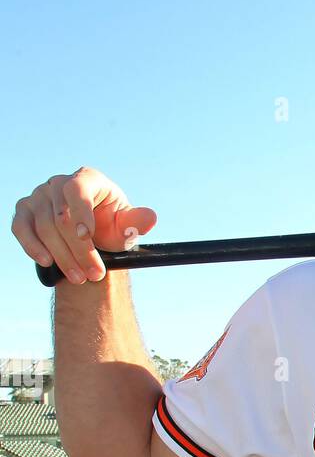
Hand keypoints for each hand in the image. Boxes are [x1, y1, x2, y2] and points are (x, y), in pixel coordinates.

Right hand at [11, 167, 156, 282]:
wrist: (91, 236)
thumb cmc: (111, 226)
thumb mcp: (126, 226)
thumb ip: (136, 222)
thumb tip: (150, 218)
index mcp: (87, 179)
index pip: (77, 190)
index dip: (81, 214)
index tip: (88, 238)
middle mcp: (59, 183)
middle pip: (61, 216)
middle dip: (79, 249)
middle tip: (94, 274)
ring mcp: (39, 196)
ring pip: (44, 227)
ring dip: (62, 256)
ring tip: (80, 277)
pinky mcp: (24, 211)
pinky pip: (21, 228)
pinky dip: (32, 246)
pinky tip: (46, 262)